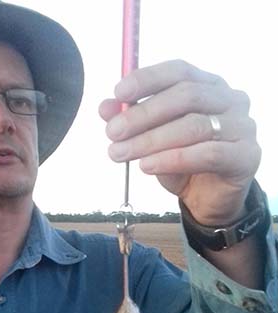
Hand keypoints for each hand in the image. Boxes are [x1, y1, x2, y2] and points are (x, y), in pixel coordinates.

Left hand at [99, 60, 260, 224]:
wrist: (209, 201)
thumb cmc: (184, 164)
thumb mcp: (153, 141)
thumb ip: (132, 122)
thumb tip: (105, 108)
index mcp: (209, 86)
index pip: (179, 72)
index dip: (148, 79)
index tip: (118, 94)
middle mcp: (230, 100)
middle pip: (185, 97)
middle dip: (143, 115)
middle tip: (113, 133)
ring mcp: (242, 127)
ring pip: (194, 126)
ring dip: (152, 140)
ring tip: (122, 153)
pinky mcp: (246, 157)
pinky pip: (208, 154)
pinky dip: (173, 159)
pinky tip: (147, 166)